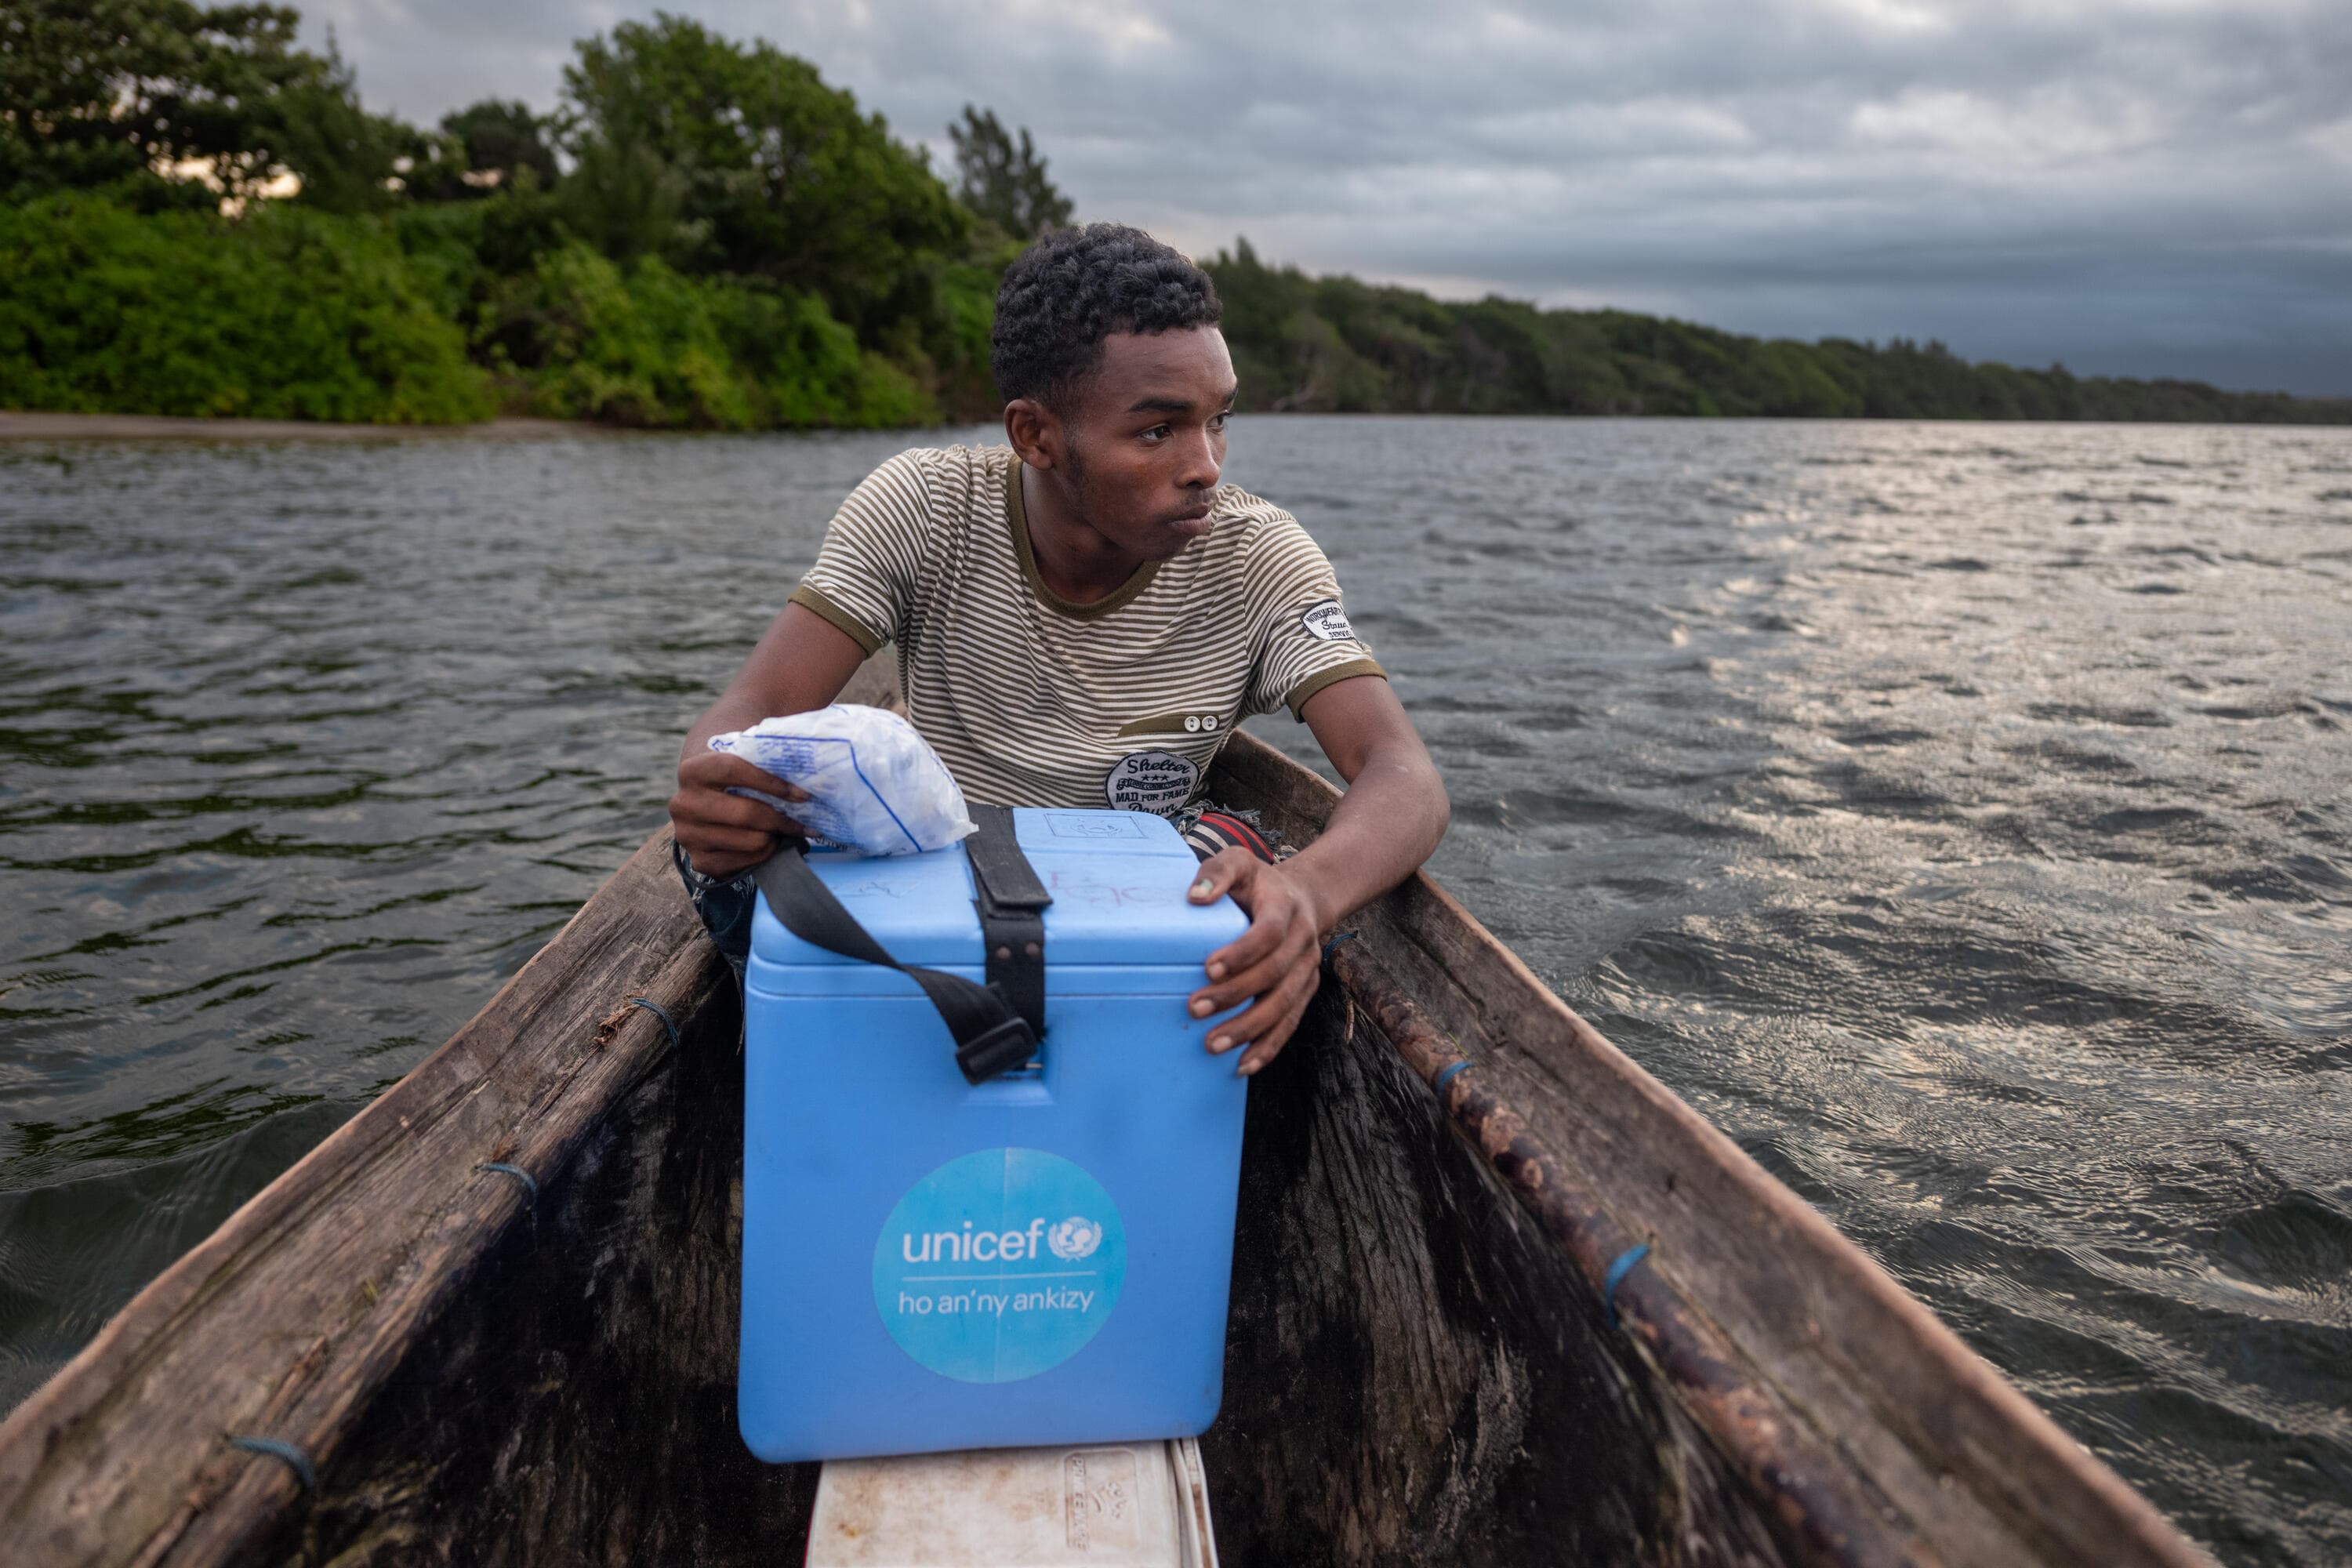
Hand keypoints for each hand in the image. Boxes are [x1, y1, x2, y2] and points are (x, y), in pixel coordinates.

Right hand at [669, 749, 809, 877]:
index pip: (734, 770)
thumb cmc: (730, 779)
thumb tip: (804, 777)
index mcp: (692, 772)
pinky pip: (746, 862)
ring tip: (783, 831)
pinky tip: (769, 844)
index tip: (803, 795)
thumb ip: (762, 763)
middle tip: (803, 822)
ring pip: (752, 840)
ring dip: (775, 837)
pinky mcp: (700, 861)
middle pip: (747, 813)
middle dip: (781, 819)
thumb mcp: (738, 762)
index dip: (772, 782)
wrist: (702, 801)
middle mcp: (683, 805)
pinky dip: (765, 854)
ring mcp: (688, 836)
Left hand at [1185, 850, 1326, 1076]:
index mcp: (1285, 908)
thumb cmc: (1258, 883)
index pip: (1270, 933)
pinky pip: (1290, 1023)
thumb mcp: (1239, 862)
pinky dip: (1268, 1047)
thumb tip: (1194, 897)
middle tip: (1194, 1009)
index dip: (1242, 952)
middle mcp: (1302, 941)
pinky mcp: (1305, 991)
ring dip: (1249, 1029)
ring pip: (1284, 1005)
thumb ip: (1217, 871)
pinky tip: (1242, 1065)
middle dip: (1235, 996)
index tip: (1209, 967)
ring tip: (1213, 1045)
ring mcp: (1307, 969)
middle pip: (1274, 975)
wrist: (1303, 897)